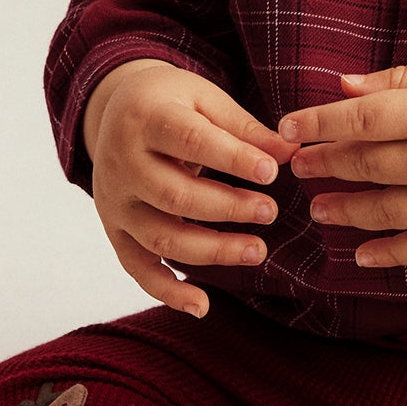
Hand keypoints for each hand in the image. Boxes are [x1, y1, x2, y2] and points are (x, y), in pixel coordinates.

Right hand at [83, 60, 299, 316]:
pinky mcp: (114, 229)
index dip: (233, 159)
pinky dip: (167, 292)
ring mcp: (115, 201)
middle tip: (270, 211)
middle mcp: (122, 162)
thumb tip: (292, 153)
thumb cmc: (172, 101)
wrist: (115, 107)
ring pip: (160, 236)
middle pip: (175, 195)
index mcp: (147, 118)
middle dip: (227, 208)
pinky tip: (203, 305)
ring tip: (258, 250)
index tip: (273, 172)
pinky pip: (136, 268)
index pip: (191, 141)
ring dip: (212, 251)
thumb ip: (245, 128)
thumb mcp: (205, 100)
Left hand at [278, 54, 406, 267]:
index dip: (318, 124)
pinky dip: (387, 253)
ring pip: (383, 210)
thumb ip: (392, 81)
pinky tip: (359, 254)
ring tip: (318, 207)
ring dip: (344, 209)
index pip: (358, 120)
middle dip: (325, 164)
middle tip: (298, 166)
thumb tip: (341, 87)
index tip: (288, 127)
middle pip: (365, 164)